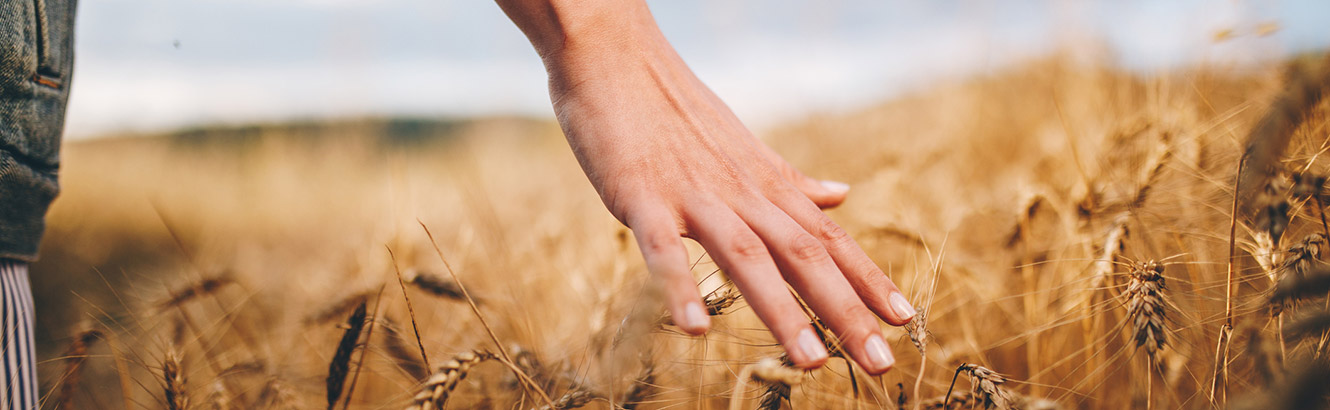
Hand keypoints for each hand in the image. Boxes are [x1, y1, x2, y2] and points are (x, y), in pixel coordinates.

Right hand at [498, 0, 915, 373]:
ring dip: (780, 311)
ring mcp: (692, 195)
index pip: (828, 238)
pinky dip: (680, 286)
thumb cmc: (675, 109)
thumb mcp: (743, 149)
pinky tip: (695, 330)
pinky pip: (662, 247)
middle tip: (879, 361)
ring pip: (746, 256)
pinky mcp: (641, 196)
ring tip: (811, 362)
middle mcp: (740, 192)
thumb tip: (841, 194)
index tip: (904, 321)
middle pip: (802, 255)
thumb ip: (790, 182)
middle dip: (843, 310)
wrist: (616, 56)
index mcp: (765, 185)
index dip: (867, 279)